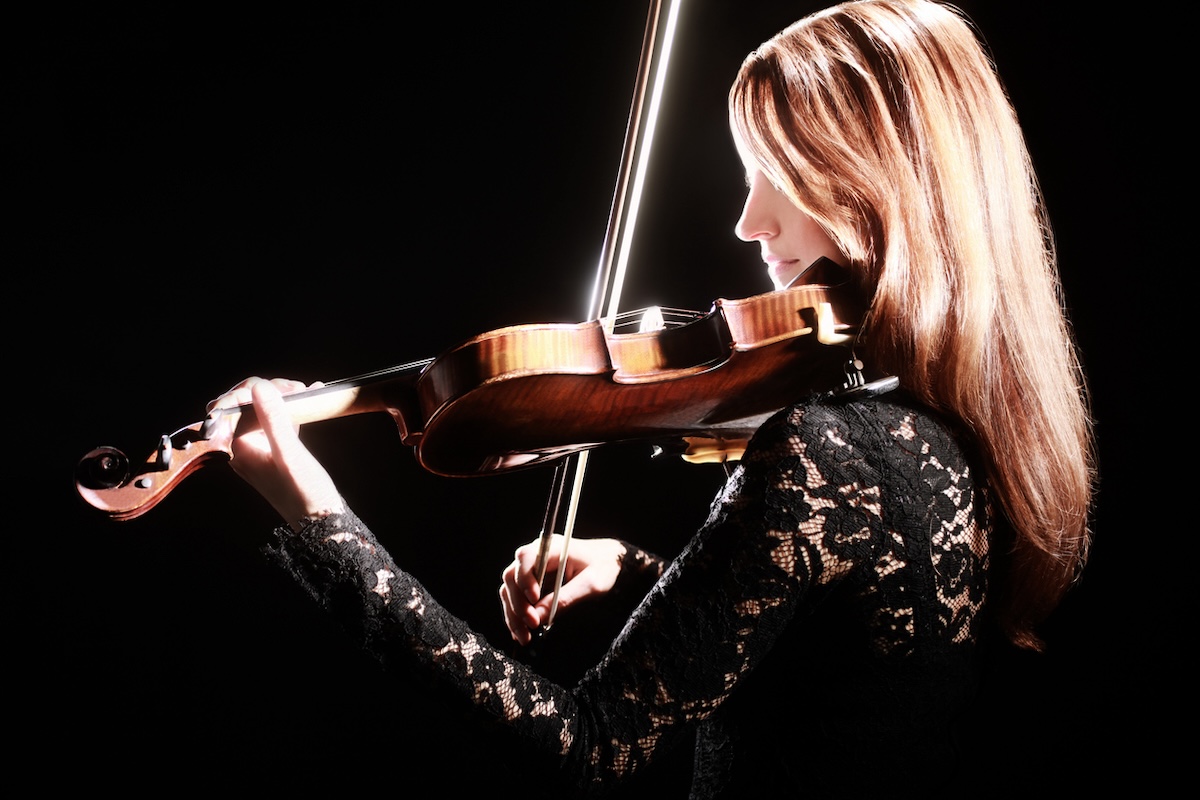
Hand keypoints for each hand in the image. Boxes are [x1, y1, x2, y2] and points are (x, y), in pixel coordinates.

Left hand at [210, 377, 343, 528]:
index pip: (233, 404)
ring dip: (280, 398)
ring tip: (305, 393)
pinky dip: (287, 411)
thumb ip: (273, 419)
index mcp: (237, 448)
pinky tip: (306, 402)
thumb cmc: (304, 493)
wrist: (319, 522)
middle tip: (297, 389)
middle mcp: (240, 448)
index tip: (286, 388)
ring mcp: (255, 451)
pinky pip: (272, 423)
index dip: (256, 389)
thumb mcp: (290, 453)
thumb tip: (259, 387)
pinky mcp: (271, 453)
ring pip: (259, 412)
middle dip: (268, 391)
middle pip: (243, 405)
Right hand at [499, 534, 626, 644]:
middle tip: (532, 625)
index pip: (526, 558)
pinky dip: (516, 616)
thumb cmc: (604, 567)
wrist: (610, 563)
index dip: (525, 579)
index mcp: (552, 547)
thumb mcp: (591, 584)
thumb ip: (565, 599)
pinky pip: (516, 598)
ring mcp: (532, 569)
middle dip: (517, 604)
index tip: (534, 600)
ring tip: (525, 637)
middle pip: (512, 577)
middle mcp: (537, 555)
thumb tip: (538, 616)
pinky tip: (521, 633)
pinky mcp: (531, 583)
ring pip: (510, 590)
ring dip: (514, 614)